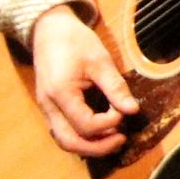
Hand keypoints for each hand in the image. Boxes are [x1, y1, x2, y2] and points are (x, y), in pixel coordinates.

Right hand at [30, 5, 138, 157]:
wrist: (49, 30)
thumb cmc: (75, 42)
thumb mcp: (100, 61)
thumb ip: (115, 87)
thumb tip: (133, 111)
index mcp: (59, 93)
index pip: (86, 125)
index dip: (109, 123)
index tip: (124, 109)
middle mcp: (48, 106)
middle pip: (70, 142)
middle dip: (98, 147)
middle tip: (123, 139)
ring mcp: (46, 109)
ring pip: (64, 141)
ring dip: (90, 145)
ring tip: (115, 138)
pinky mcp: (50, 108)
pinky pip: (63, 131)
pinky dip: (82, 137)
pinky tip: (102, 131)